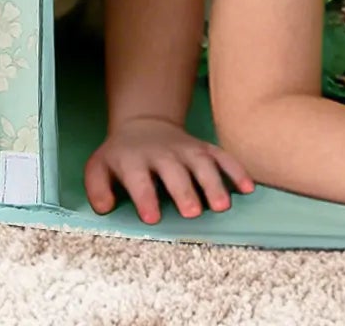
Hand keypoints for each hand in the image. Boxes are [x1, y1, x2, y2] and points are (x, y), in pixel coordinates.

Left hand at [83, 116, 254, 223]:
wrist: (144, 125)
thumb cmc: (121, 156)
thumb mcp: (98, 167)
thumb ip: (96, 189)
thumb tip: (105, 208)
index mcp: (134, 160)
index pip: (139, 179)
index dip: (146, 197)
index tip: (153, 218)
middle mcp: (163, 153)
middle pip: (175, 172)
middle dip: (185, 191)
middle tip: (193, 213)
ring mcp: (186, 149)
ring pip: (202, 163)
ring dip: (213, 183)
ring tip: (223, 206)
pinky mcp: (204, 148)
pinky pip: (222, 157)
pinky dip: (236, 170)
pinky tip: (247, 188)